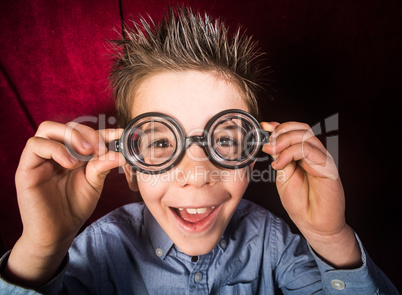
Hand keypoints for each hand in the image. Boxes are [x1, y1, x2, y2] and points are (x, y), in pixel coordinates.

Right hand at [6, 121, 125, 285]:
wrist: (58, 232)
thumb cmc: (74, 207)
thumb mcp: (94, 183)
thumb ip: (103, 165)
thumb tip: (121, 154)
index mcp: (71, 153)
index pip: (84, 133)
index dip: (102, 131)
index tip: (119, 134)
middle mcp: (54, 152)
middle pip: (65, 125)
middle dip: (86, 133)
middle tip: (99, 148)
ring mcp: (39, 159)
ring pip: (47, 129)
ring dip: (71, 137)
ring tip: (85, 154)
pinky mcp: (26, 168)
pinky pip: (35, 145)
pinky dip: (56, 150)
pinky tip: (70, 164)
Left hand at [261, 121, 360, 267]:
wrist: (313, 224)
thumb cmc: (300, 202)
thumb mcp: (283, 176)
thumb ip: (280, 158)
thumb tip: (270, 142)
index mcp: (305, 154)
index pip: (295, 131)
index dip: (279, 126)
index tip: (263, 127)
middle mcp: (315, 154)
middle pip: (301, 129)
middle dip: (281, 132)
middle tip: (267, 144)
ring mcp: (322, 160)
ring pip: (305, 136)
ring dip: (284, 141)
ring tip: (271, 153)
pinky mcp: (328, 168)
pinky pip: (309, 151)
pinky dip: (290, 153)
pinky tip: (280, 164)